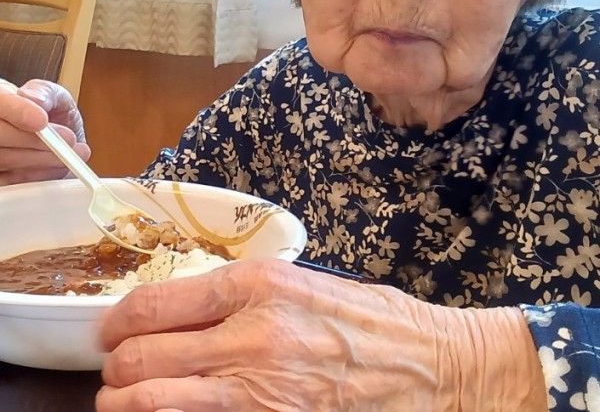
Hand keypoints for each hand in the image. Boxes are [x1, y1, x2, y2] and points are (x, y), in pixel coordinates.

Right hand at [0, 79, 89, 184]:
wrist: (64, 144)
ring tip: (72, 154)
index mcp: (1, 100)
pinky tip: (59, 167)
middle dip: (34, 140)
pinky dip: (37, 176)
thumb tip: (34, 98)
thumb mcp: (57, 98)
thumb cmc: (55, 117)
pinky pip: (10, 181)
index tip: (41, 121)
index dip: (16, 111)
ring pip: (4, 159)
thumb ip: (45, 93)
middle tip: (68, 140)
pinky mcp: (0, 179)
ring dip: (42, 159)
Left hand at [97, 259, 545, 410]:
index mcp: (259, 283)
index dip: (117, 322)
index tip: (111, 332)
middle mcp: (251, 333)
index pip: (154, 303)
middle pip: (140, 357)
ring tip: (126, 399)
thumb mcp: (304, 283)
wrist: (435, 368)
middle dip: (116, 368)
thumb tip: (186, 309)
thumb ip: (243, 295)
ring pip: (151, 401)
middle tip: (118, 370)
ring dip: (127, 402)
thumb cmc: (374, 320)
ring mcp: (259, 388)